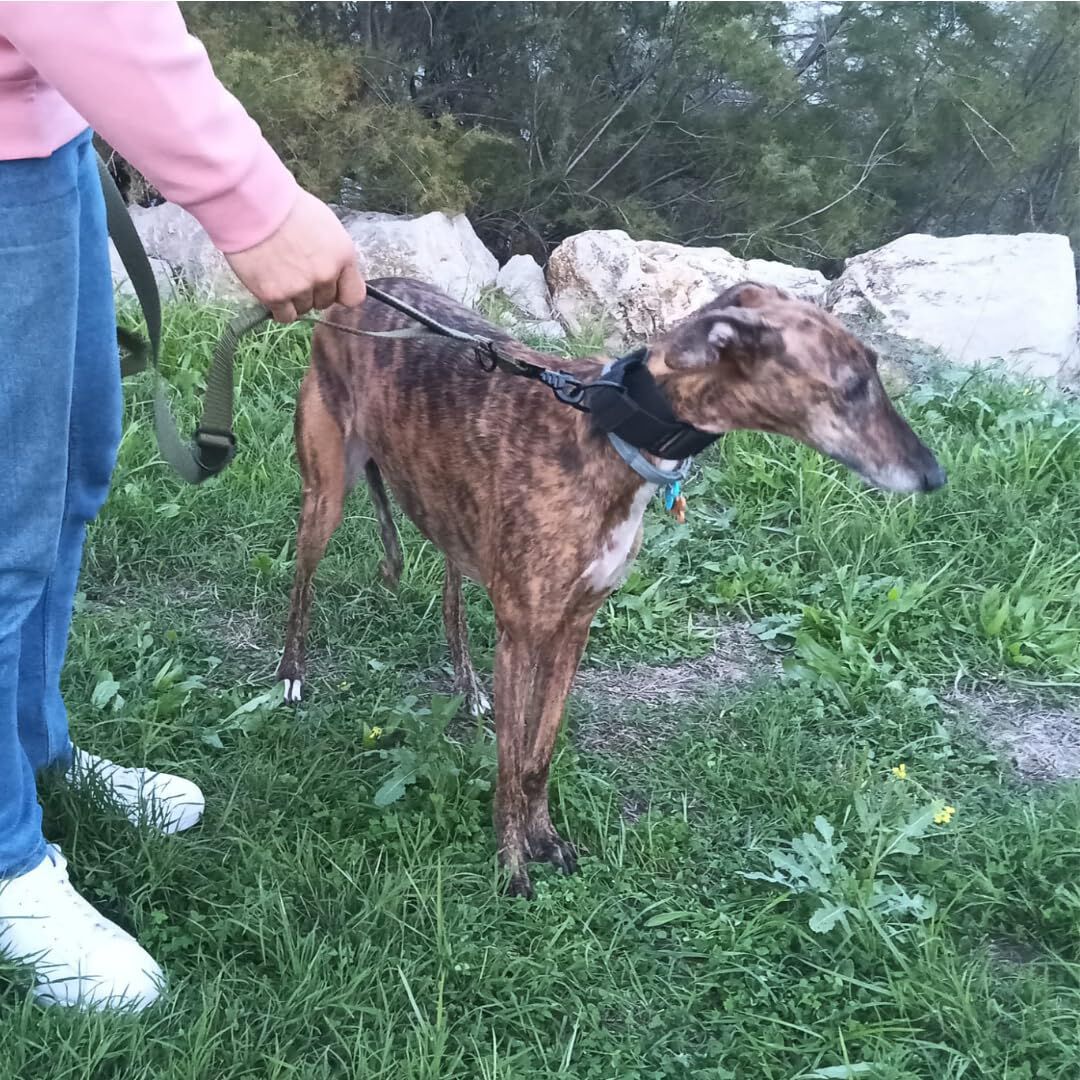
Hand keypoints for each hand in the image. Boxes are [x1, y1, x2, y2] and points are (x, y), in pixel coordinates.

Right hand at [225, 190, 365, 322]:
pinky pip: (285, 316)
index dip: (340, 292)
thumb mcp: (325, 225)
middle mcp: (326, 275)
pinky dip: (278, 308)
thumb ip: (334, 254)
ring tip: (278, 274)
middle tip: (294, 271)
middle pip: (325, 302)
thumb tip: (334, 274)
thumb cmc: (287, 207)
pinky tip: (271, 291)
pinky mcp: (275, 295)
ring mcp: (301, 287)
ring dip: (294, 298)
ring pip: (304, 309)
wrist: (252, 204)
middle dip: (313, 291)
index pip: (354, 296)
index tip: (329, 286)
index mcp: (343, 256)